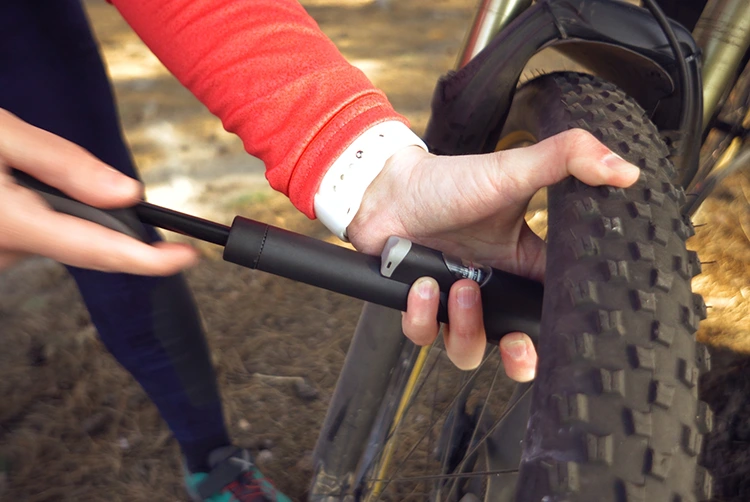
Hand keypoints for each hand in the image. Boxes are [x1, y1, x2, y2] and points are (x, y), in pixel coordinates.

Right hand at [0, 109, 197, 274]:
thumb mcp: (1, 135)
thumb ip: (65, 164)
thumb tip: (126, 192)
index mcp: (13, 225)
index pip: (100, 250)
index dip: (151, 260)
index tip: (187, 257)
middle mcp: (6, 251)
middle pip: (84, 243)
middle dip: (101, 214)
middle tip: (73, 171)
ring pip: (60, 237)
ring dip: (65, 208)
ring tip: (25, 167)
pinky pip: (37, 235)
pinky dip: (45, 213)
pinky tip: (20, 185)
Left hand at [347, 129, 640, 380]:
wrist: (390, 186)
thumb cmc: (451, 181)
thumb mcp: (514, 169)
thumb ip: (570, 160)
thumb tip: (627, 172)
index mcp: (524, 265)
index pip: (557, 307)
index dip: (567, 327)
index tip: (570, 325)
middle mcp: (493, 291)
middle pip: (518, 350)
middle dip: (521, 361)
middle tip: (517, 343)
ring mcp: (456, 303)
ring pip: (470, 352)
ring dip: (467, 329)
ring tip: (458, 290)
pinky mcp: (422, 309)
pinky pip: (425, 337)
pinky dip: (423, 317)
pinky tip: (422, 286)